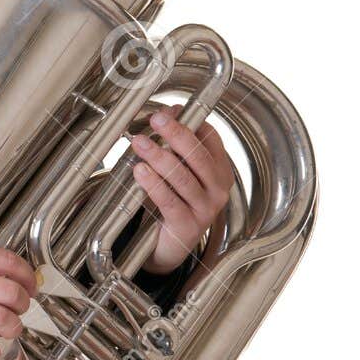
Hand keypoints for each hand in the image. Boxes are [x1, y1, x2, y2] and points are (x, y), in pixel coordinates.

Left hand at [130, 105, 232, 275]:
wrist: (168, 247)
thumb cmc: (173, 204)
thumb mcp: (178, 174)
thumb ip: (175, 149)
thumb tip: (166, 114)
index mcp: (220, 170)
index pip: (210, 139)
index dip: (189, 123)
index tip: (168, 112)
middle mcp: (218, 189)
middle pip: (198, 156)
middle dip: (176, 134)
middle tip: (157, 119)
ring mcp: (205, 209)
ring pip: (182, 177)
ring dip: (159, 157)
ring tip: (139, 142)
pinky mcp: (188, 225)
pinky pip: (169, 200)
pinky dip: (153, 184)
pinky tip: (140, 171)